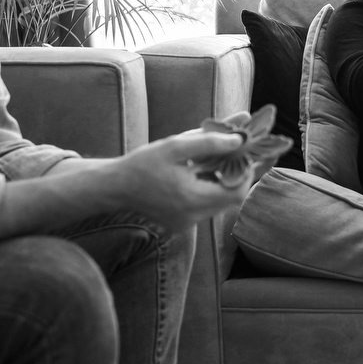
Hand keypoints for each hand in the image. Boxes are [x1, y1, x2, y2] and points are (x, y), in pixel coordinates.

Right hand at [114, 124, 253, 227]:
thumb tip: (239, 140)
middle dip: (236, 175)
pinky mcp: (183, 224)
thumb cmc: (143, 163)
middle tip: (235, 154)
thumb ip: (209, 142)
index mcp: (191, 198)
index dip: (246, 172)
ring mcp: (188, 223)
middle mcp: (192, 216)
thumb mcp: (175, 146)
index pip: (236, 191)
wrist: (116, 187)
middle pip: (231, 199)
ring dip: (223, 182)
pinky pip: (206, 207)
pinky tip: (200, 173)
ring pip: (220, 203)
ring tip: (216, 160)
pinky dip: (210, 190)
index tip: (244, 153)